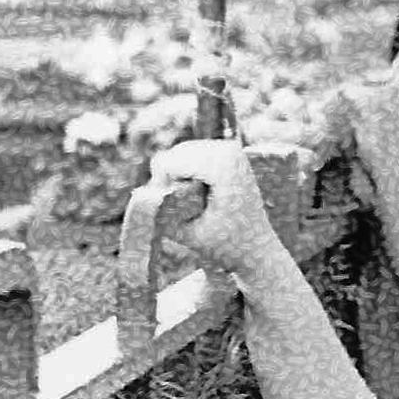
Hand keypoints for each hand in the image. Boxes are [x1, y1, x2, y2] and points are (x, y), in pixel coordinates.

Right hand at [149, 139, 284, 279]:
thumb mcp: (187, 234)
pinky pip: (192, 156)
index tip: (176, 212)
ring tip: (193, 204)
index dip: (161, 187)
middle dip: (169, 180)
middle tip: (184, 210)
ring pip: (181, 153)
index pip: (169, 163)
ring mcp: (231, 149)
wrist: (258, 249)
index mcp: (222, 166)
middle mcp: (229, 150)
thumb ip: (160, 213)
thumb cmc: (226, 247)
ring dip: (178, 178)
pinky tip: (199, 194)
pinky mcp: (229, 153)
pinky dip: (186, 173)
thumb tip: (140, 194)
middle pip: (174, 155)